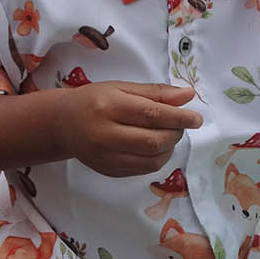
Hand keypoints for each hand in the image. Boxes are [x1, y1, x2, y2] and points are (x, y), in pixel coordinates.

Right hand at [59, 81, 202, 176]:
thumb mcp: (122, 88)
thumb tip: (188, 95)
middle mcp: (105, 135)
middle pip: (153, 141)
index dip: (179, 117)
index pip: (152, 114)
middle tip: (181, 125)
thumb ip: (156, 92)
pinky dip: (156, 158)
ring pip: (151, 160)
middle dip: (175, 133)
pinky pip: (143, 170)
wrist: (63, 124)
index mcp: (109, 107)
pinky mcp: (109, 171)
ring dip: (169, 148)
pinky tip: (154, 146)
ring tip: (168, 134)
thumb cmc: (94, 100)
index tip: (196, 118)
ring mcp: (106, 157)